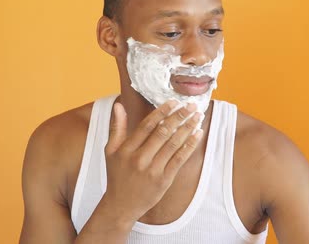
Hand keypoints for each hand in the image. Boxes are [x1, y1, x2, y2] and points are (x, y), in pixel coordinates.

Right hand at [102, 100, 202, 225]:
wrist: (121, 206)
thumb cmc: (117, 175)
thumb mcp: (111, 151)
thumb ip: (117, 127)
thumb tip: (119, 105)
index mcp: (126, 149)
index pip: (147, 126)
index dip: (161, 112)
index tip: (173, 102)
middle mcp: (139, 159)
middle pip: (162, 133)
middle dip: (179, 117)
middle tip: (191, 106)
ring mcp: (153, 170)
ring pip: (173, 144)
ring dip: (187, 128)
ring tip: (197, 116)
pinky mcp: (164, 180)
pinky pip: (180, 159)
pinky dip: (190, 145)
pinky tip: (197, 134)